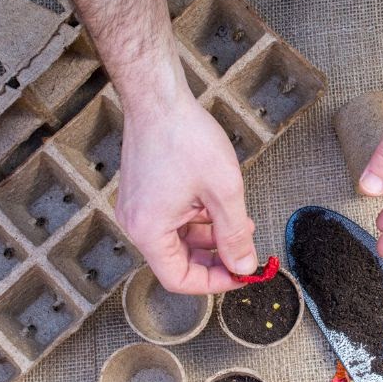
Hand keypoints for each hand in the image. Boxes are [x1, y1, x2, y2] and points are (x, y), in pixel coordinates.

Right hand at [115, 94, 256, 293]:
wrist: (159, 98)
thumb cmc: (184, 137)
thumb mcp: (223, 191)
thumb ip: (235, 235)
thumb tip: (243, 267)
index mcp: (149, 231)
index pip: (179, 279)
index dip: (213, 283)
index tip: (240, 275)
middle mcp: (137, 224)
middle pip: (179, 261)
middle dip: (216, 258)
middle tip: (245, 251)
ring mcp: (139, 209)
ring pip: (179, 240)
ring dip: (211, 237)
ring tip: (240, 223)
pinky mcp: (145, 194)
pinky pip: (174, 221)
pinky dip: (199, 220)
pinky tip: (221, 206)